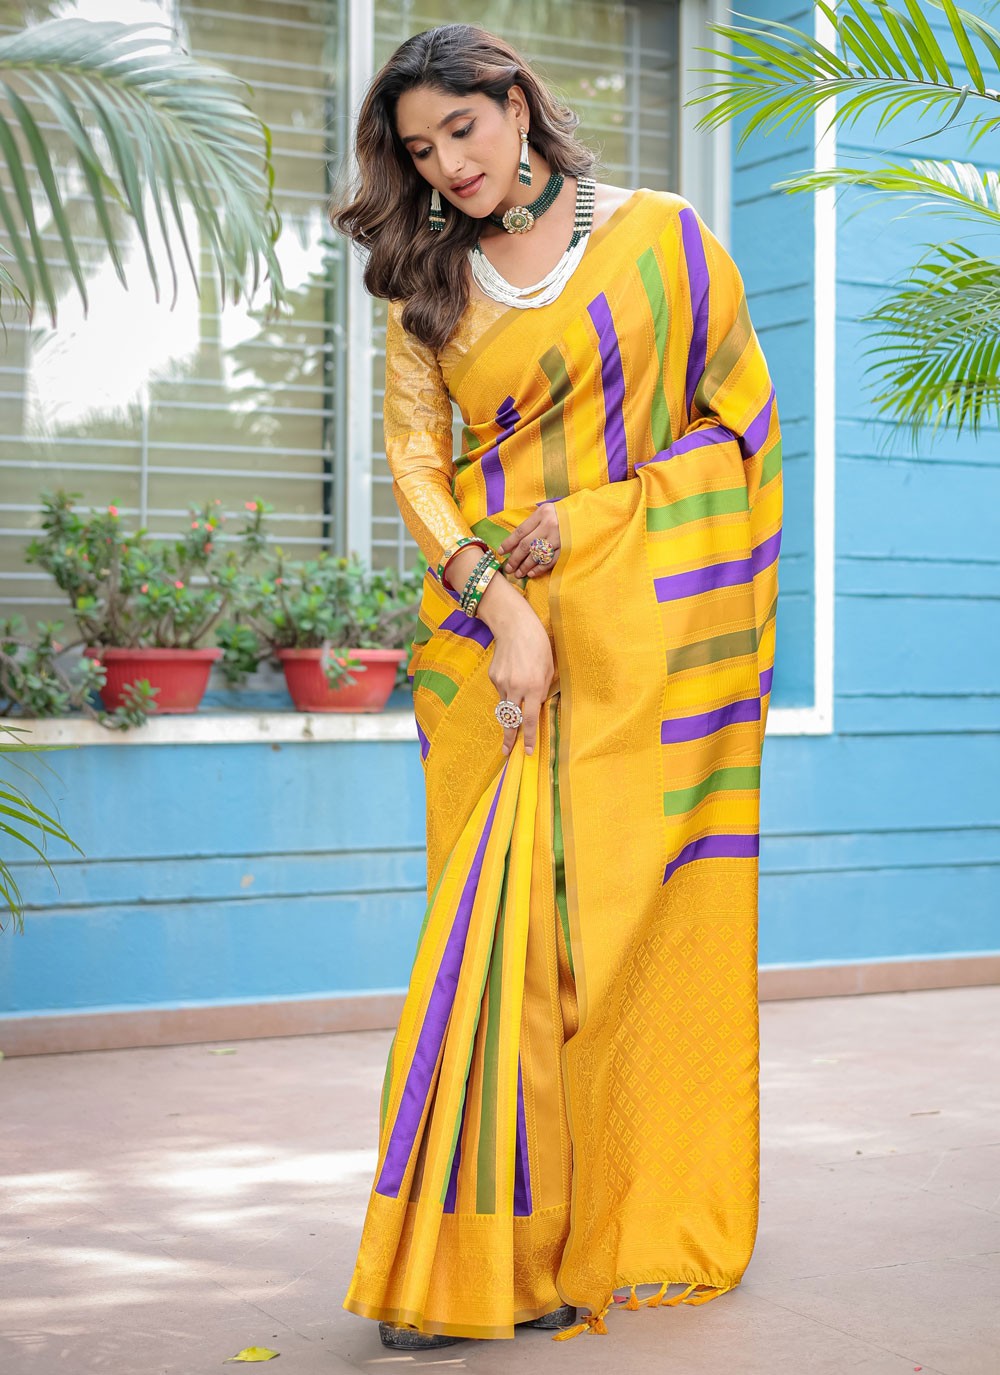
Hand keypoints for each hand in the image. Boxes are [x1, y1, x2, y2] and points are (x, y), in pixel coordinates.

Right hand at [487, 605, 553, 756]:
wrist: (514, 626)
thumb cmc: (539, 645)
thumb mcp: (550, 667)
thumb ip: (544, 689)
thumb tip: (538, 704)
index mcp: (534, 687)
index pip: (529, 720)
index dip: (528, 737)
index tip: (526, 751)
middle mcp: (517, 688)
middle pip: (511, 720)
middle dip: (509, 737)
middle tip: (507, 751)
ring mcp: (502, 683)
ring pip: (506, 705)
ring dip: (510, 710)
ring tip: (516, 700)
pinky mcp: (493, 676)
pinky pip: (501, 690)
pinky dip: (507, 689)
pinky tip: (513, 673)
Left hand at [497, 502, 560, 578]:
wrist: (588, 516)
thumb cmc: (564, 513)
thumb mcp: (547, 511)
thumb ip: (533, 523)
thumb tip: (515, 541)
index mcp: (542, 513)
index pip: (520, 531)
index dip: (509, 543)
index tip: (501, 551)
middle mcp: (549, 525)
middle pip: (526, 545)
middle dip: (515, 559)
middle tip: (508, 568)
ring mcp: (559, 538)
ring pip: (537, 556)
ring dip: (525, 566)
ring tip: (518, 573)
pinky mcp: (567, 548)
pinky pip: (550, 561)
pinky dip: (540, 569)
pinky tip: (532, 573)